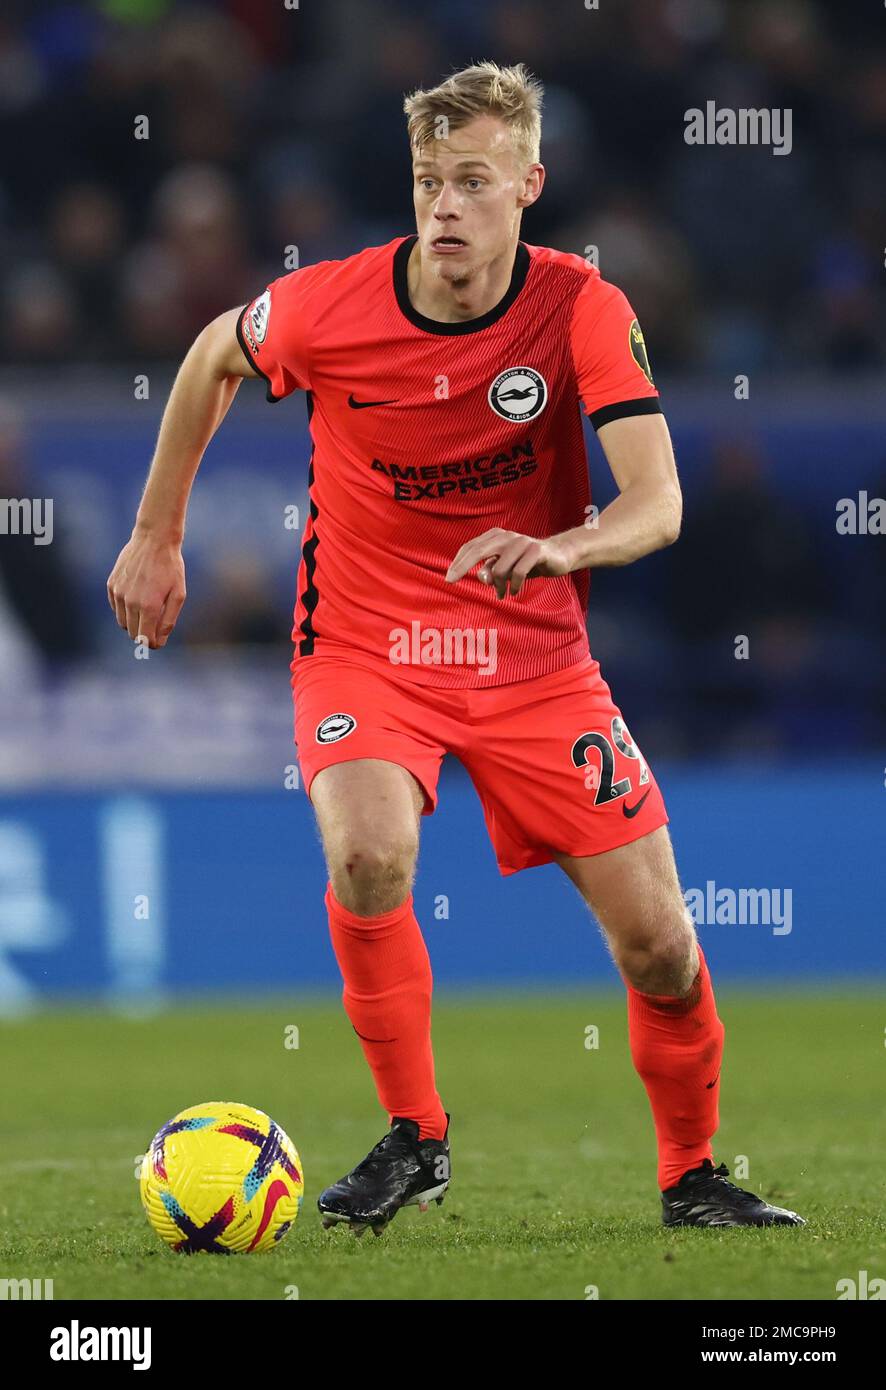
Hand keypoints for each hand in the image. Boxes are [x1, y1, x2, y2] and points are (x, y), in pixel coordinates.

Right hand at [107, 530, 185, 647]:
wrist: (153, 539)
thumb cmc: (170, 567)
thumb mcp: (178, 594)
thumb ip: (169, 620)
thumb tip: (160, 641)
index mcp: (148, 607)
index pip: (145, 639)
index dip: (153, 644)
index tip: (160, 640)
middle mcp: (130, 602)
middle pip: (133, 633)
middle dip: (145, 634)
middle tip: (156, 624)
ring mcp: (118, 593)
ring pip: (122, 622)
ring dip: (134, 622)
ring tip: (148, 608)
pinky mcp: (111, 585)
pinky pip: (116, 608)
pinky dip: (125, 609)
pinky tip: (137, 598)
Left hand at [445, 528, 572, 598]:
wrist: (557, 556)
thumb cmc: (525, 562)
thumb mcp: (505, 568)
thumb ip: (490, 571)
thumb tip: (481, 578)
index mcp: (496, 536)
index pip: (471, 547)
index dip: (458, 562)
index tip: (448, 578)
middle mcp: (506, 536)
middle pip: (478, 551)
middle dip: (462, 567)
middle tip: (451, 582)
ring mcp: (521, 542)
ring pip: (499, 568)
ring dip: (499, 586)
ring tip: (502, 594)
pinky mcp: (536, 551)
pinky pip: (518, 572)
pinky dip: (514, 585)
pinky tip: (515, 591)